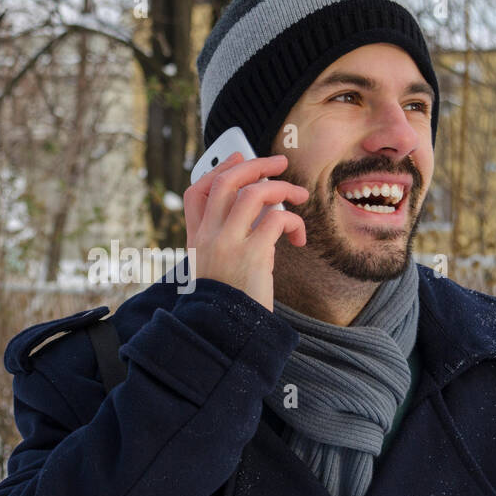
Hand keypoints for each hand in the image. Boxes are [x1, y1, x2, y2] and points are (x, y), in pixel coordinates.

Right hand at [183, 152, 307, 310]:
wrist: (225, 335)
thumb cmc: (229, 305)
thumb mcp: (218, 269)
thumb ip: (229, 240)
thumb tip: (260, 211)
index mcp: (196, 240)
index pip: (196, 192)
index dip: (219, 170)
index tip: (239, 159)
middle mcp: (208, 238)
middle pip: (225, 182)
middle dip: (255, 165)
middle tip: (278, 163)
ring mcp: (228, 245)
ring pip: (253, 193)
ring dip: (282, 188)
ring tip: (299, 196)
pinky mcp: (252, 256)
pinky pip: (277, 219)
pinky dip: (294, 221)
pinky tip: (298, 237)